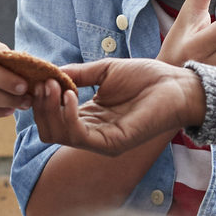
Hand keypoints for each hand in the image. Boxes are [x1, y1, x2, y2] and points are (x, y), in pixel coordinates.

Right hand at [30, 59, 207, 155]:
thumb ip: (78, 74)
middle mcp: (92, 133)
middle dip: (41, 106)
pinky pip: (79, 136)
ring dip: (50, 109)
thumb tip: (48, 73)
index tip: (38, 78)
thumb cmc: (147, 78)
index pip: (51, 117)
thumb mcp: (105, 71)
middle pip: (49, 130)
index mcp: (89, 117)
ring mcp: (101, 141)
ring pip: (58, 135)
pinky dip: (68, 116)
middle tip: (44, 82)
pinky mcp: (113, 144)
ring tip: (55, 86)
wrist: (177, 85)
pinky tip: (71, 94)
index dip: (40, 99)